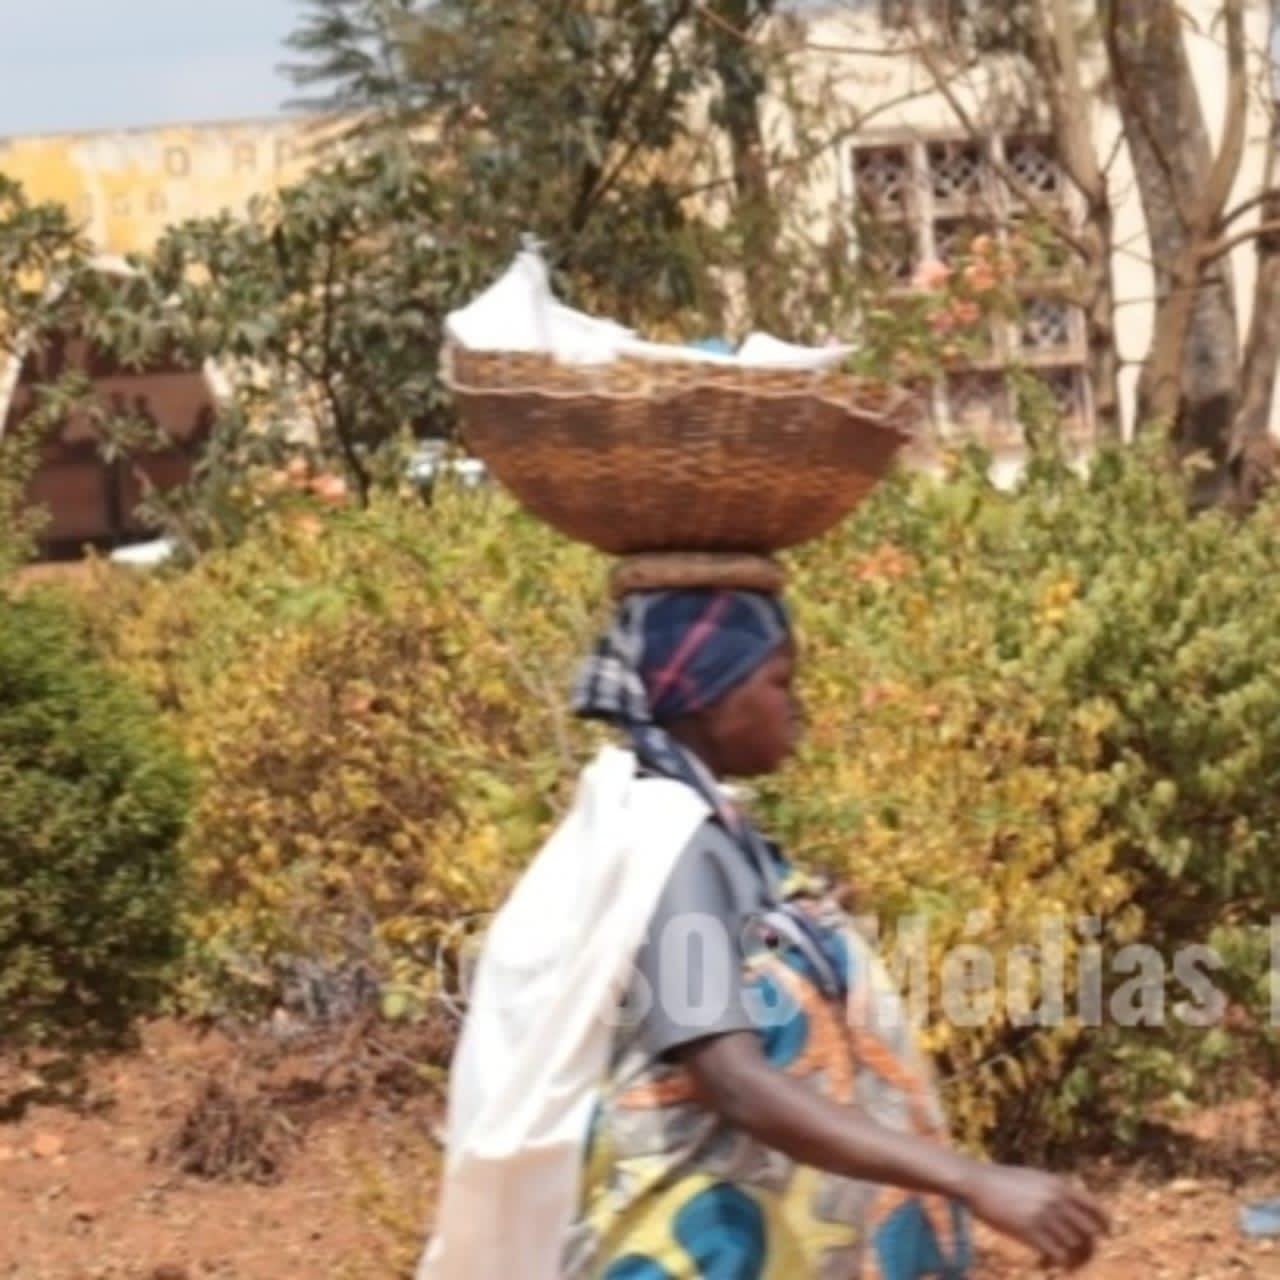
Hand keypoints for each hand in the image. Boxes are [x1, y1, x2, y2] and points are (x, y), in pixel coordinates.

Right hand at [964, 1164, 1108, 1269]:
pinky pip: (1057, 1255)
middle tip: (1082, 1255)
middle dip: (1090, 1246)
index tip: (1106, 1235)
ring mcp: (1043, 1216)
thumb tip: (1075, 1206)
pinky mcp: (1029, 1232)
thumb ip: (1056, 1190)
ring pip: (1075, 1246)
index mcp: (1059, 1185)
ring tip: (1062, 1262)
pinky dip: (1056, 1263)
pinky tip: (1045, 1262)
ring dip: (1072, 1258)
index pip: (1096, 1208)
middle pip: (1089, 1232)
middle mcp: (1055, 1200)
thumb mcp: (1035, 1178)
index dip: (1105, 1224)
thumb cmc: (1004, 1180)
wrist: (977, 1182)